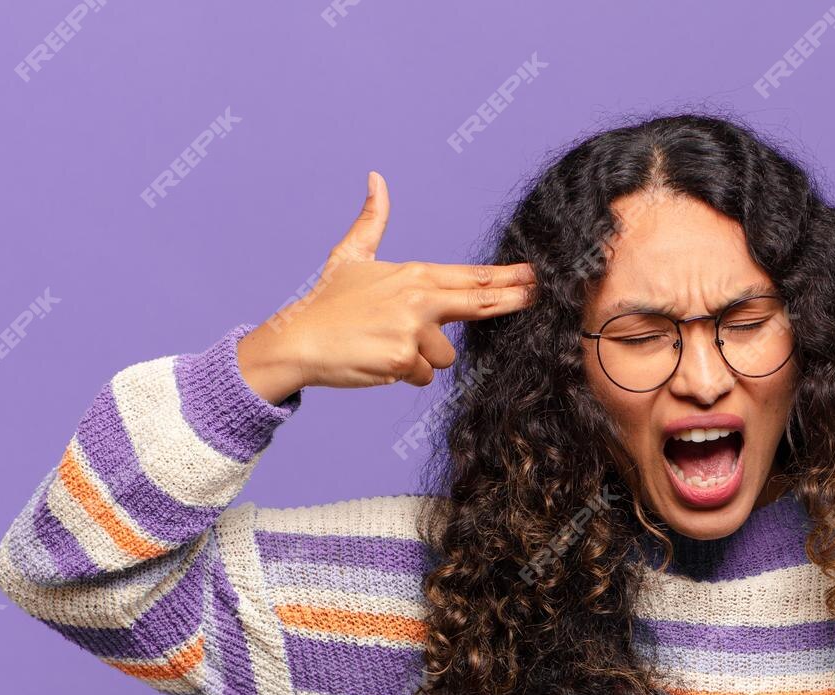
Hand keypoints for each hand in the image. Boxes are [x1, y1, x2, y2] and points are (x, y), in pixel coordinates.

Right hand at [236, 170, 537, 401]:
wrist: (297, 339)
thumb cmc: (327, 302)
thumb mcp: (350, 255)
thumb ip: (371, 220)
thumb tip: (376, 178)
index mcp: (413, 275)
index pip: (470, 277)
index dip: (505, 277)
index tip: (532, 276)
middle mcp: (419, 298)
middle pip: (479, 304)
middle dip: (512, 299)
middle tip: (537, 295)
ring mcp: (413, 329)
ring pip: (445, 356)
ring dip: (422, 358)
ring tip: (386, 345)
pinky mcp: (404, 359)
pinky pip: (424, 376)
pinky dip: (404, 375)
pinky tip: (378, 361)